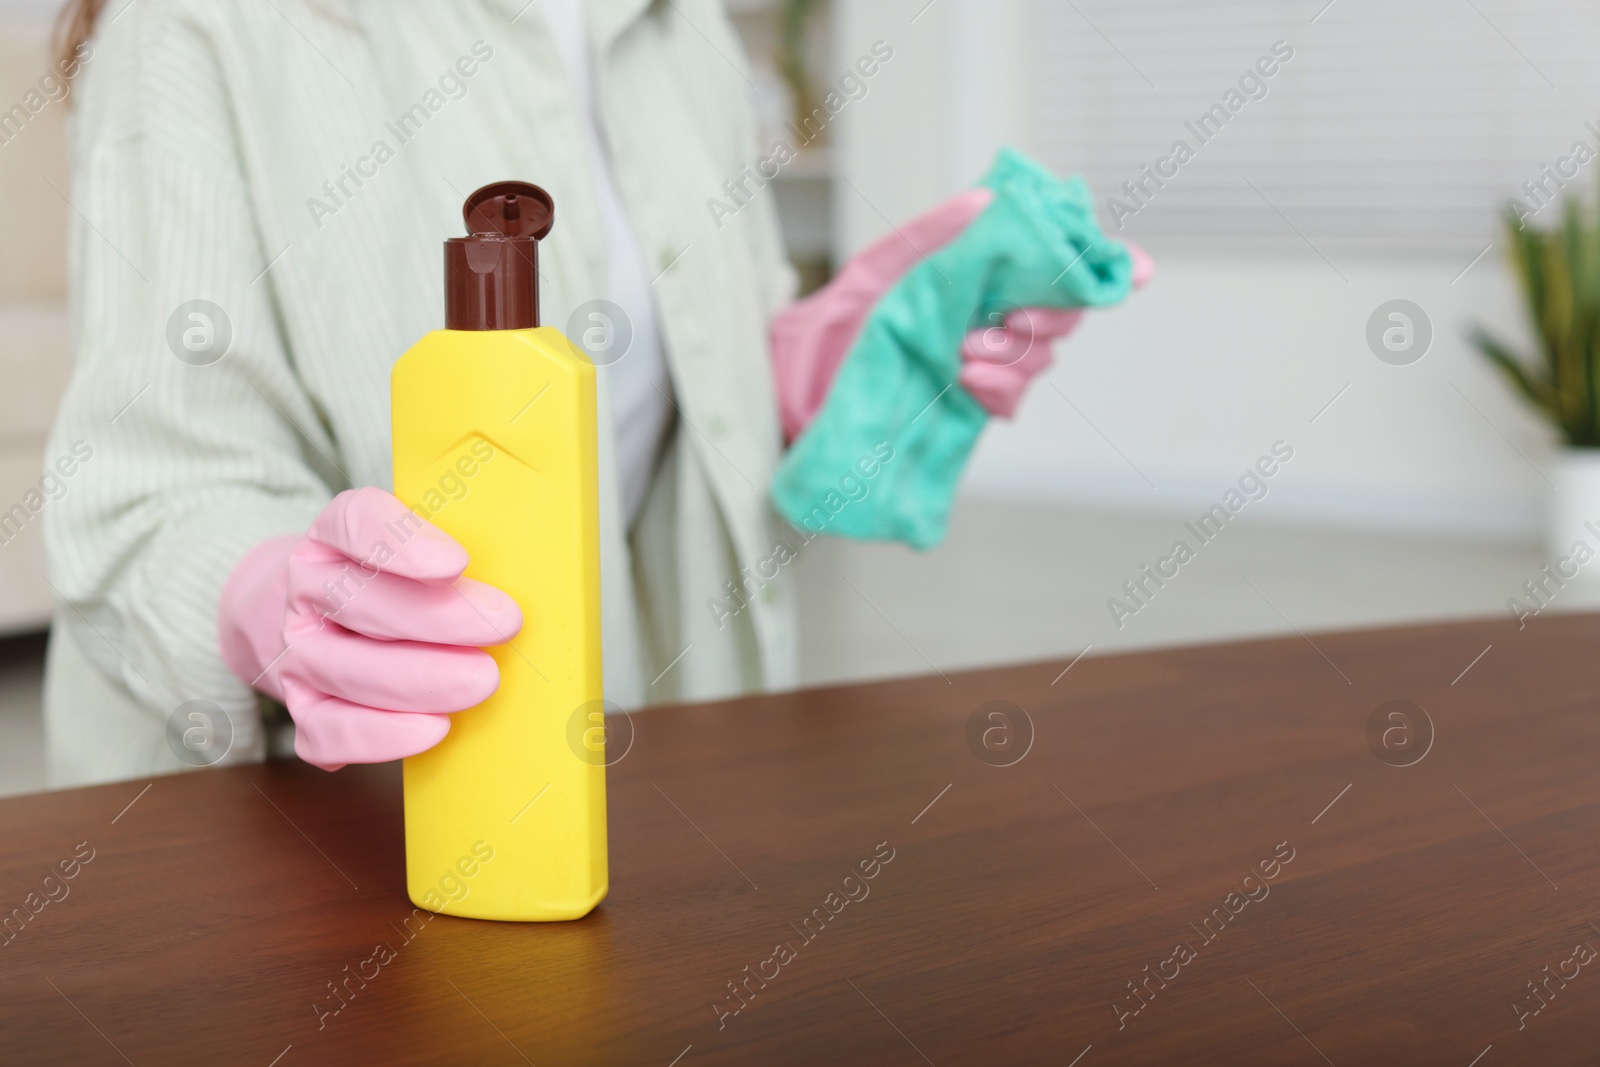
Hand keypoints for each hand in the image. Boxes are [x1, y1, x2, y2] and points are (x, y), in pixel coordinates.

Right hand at [217, 487, 521, 769]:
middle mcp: (306, 590)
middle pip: (360, 600)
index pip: (354, 523)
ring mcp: (296, 652)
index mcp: (332, 537)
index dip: (401, 542)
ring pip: (347, 668)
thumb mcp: (413, 548)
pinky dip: (380, 735)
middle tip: (504, 624)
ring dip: (419, 679)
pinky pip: (330, 730)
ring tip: (482, 681)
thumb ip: (455, 555)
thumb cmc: (386, 582)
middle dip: (437, 617)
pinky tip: (433, 728)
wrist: (309, 618)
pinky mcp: (301, 710)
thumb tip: (540, 569)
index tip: (456, 562)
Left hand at [770, 192, 1153, 435]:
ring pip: (1038, 357)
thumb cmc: (825, 329)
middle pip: (1057, 313)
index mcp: (972, 282)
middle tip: (1014, 316)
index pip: (1048, 268)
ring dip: (1017, 353)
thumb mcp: (878, 271)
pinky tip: (970, 381)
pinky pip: (1008, 401)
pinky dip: (1000, 388)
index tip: (1130, 269)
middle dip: (1051, 312)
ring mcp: (975, 369)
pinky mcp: (962, 412)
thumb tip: (987, 196)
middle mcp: (982, 323)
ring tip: (969, 354)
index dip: (1092, 266)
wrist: (787, 394)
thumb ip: (935, 236)